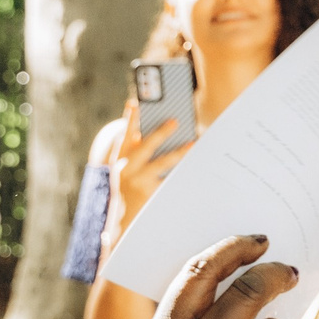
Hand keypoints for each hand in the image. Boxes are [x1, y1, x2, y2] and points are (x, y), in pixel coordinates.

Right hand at [109, 93, 191, 231]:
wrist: (123, 215)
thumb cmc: (129, 182)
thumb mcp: (125, 165)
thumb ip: (136, 148)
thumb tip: (162, 129)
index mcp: (121, 157)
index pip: (125, 133)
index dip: (130, 118)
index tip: (135, 102)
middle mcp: (128, 168)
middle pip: (146, 147)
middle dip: (160, 133)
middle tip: (175, 121)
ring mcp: (140, 181)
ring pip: (162, 164)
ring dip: (178, 153)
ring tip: (192, 143)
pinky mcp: (152, 194)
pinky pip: (171, 180)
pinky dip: (183, 171)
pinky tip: (196, 165)